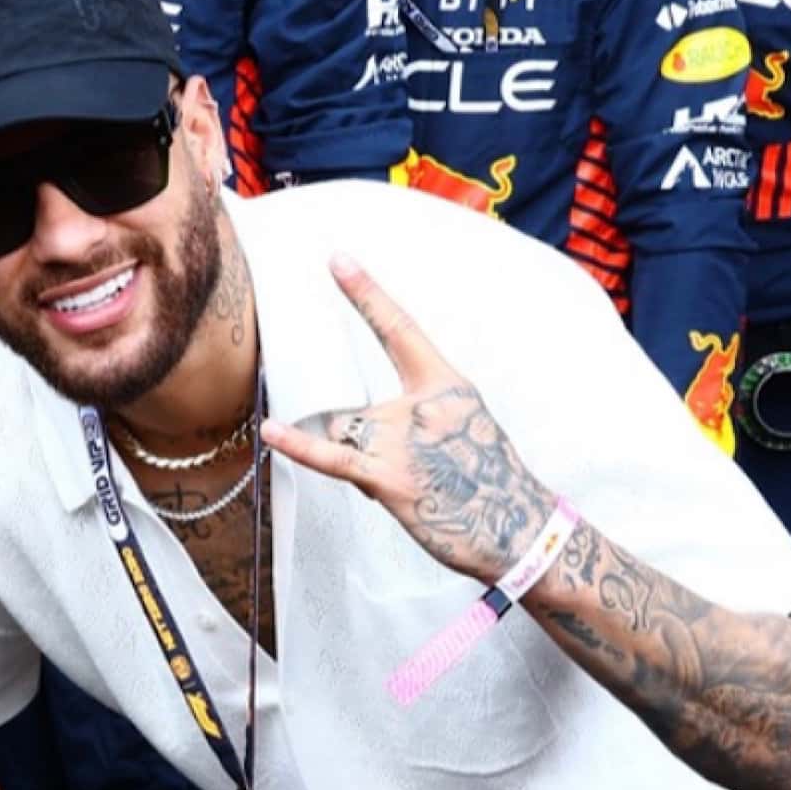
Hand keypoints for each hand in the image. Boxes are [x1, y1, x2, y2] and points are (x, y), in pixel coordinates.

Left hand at [261, 256, 556, 585]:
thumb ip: (413, 424)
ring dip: (370, 471)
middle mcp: (424, 404)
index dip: (366, 293)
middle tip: (419, 471)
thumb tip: (360, 439)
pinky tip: (272, 432)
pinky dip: (300, 446)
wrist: (518, 530)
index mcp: (448, 385)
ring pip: (351, 441)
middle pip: (360, 412)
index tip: (337, 259)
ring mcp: (405, 438)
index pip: (400, 328)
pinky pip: (334, 458)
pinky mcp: (390, 476)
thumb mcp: (464, 432)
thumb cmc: (491, 485)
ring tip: (422, 492)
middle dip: (367, 448)